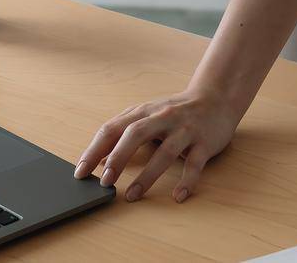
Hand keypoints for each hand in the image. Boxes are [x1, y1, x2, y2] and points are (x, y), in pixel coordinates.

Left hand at [73, 87, 242, 202]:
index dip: (95, 149)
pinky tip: (178, 196)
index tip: (81, 172)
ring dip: (147, 176)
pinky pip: (195, 164)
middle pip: (135, 135)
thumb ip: (124, 133)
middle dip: (118, 158)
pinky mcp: (204, 143)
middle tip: (104, 181)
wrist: (215, 99)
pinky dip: (186, 181)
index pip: (113, 128)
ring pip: (164, 152)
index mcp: (143, 112)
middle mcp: (162, 118)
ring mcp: (184, 130)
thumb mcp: (147, 116)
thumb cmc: (176, 112)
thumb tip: (99, 159)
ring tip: (132, 196)